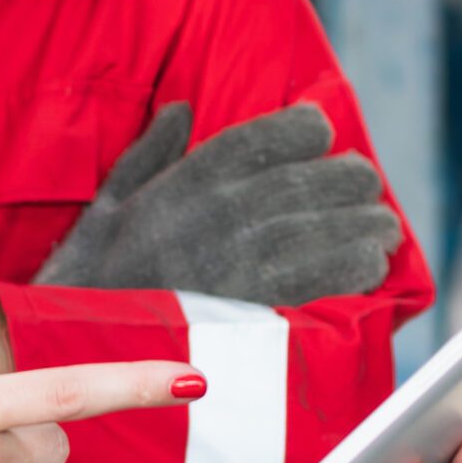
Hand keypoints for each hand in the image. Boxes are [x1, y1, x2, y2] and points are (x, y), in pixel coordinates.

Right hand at [36, 103, 402, 306]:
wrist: (80, 354)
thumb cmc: (87, 280)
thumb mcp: (105, 204)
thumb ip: (148, 152)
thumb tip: (182, 108)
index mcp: (192, 180)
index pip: (276, 135)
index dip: (309, 129)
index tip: (321, 134)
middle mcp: (228, 214)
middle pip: (317, 180)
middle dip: (352, 179)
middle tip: (363, 185)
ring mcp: (251, 263)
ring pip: (336, 228)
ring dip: (368, 225)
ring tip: (380, 229)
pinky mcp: (268, 314)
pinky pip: (334, 280)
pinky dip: (360, 269)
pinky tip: (369, 266)